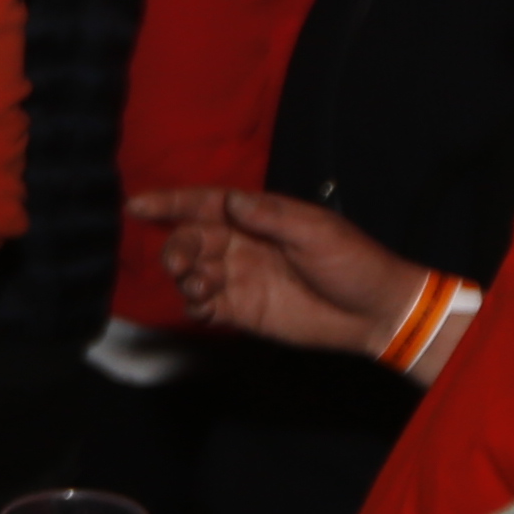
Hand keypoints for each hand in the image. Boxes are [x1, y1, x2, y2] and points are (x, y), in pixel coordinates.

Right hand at [130, 186, 426, 359]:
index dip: (170, 203)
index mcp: (258, 218)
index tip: (137, 204)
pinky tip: (202, 306)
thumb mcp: (317, 232)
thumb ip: (272, 218)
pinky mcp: (243, 311)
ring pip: (193, 273)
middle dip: (177, 248)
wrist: (377, 313)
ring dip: (185, 278)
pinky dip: (194, 305)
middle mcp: (242, 245)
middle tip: (180, 265)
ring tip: (200, 288)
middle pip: (192, 239)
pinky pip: (205, 306)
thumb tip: (233, 200)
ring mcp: (240, 279)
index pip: (206, 205)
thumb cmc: (354, 264)